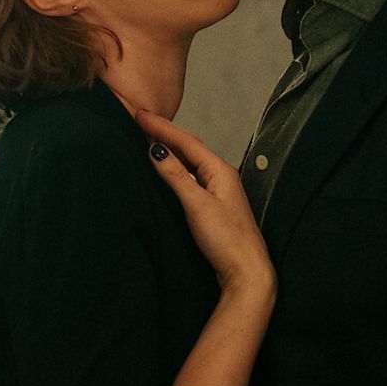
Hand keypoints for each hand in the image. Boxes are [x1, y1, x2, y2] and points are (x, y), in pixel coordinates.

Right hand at [137, 110, 275, 296]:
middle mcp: (221, 175)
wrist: (246, 272)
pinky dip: (176, 166)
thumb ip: (176, 176)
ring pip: (191, 161)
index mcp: (220, 170)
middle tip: (142, 119)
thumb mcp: (197, 204)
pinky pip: (191, 175)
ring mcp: (219, 190)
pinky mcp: (214, 205)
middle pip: (190, 147)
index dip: (162, 127)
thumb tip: (155, 149)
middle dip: (166, 132)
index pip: (186, 141)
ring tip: (150, 137)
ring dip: (171, 148)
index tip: (140, 113)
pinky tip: (168, 168)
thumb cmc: (226, 240)